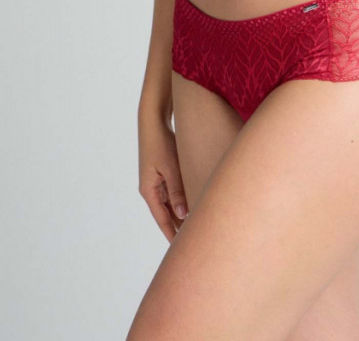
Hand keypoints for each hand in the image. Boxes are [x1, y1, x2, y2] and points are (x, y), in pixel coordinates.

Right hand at [137, 112, 188, 242]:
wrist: (154, 122)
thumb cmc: (161, 143)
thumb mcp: (170, 168)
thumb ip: (176, 191)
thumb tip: (183, 215)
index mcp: (149, 191)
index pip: (162, 219)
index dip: (172, 234)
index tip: (181, 249)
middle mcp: (151, 189)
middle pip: (166, 214)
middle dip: (178, 227)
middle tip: (194, 242)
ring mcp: (156, 182)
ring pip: (170, 204)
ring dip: (181, 215)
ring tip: (196, 227)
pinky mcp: (162, 174)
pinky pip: (172, 193)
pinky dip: (181, 201)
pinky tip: (192, 206)